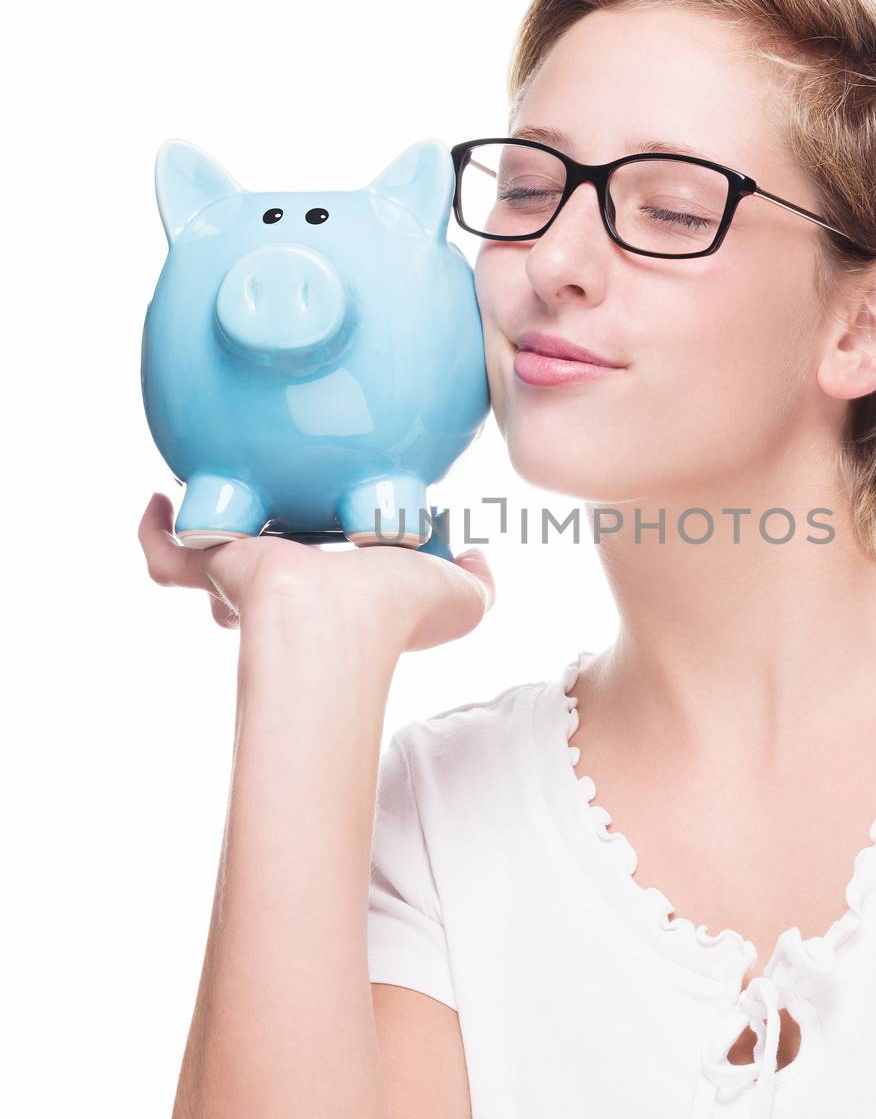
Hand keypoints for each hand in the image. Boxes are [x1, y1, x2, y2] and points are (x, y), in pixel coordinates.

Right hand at [138, 492, 495, 656]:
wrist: (336, 619)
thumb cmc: (397, 616)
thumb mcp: (463, 600)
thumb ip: (478, 583)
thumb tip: (477, 560)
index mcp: (339, 595)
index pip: (325, 578)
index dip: (335, 562)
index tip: (353, 532)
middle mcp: (288, 593)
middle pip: (264, 574)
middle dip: (265, 557)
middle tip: (276, 517)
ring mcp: (244, 582)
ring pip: (212, 568)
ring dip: (214, 545)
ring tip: (216, 499)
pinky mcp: (210, 568)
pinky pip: (166, 554)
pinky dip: (154, 531)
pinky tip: (159, 499)